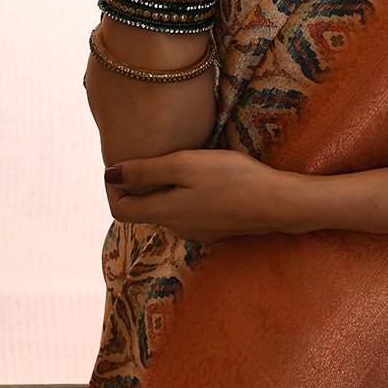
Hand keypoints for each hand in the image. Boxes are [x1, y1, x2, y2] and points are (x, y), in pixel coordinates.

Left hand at [103, 149, 306, 242]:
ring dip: (167, 189)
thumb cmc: (232, 179)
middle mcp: (176, 227)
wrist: (278, 203)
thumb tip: (109, 175)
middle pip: (144, 209)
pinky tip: (207, 178)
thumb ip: (145, 170)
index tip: (124, 164)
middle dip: (141, 186)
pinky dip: (188, 195)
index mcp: (164, 212)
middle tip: (154, 156)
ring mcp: (198, 231)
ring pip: (169, 210)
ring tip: (183, 162)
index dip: (114, 188)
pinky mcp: (217, 229)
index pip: (120, 209)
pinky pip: (190, 212)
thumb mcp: (185, 165)